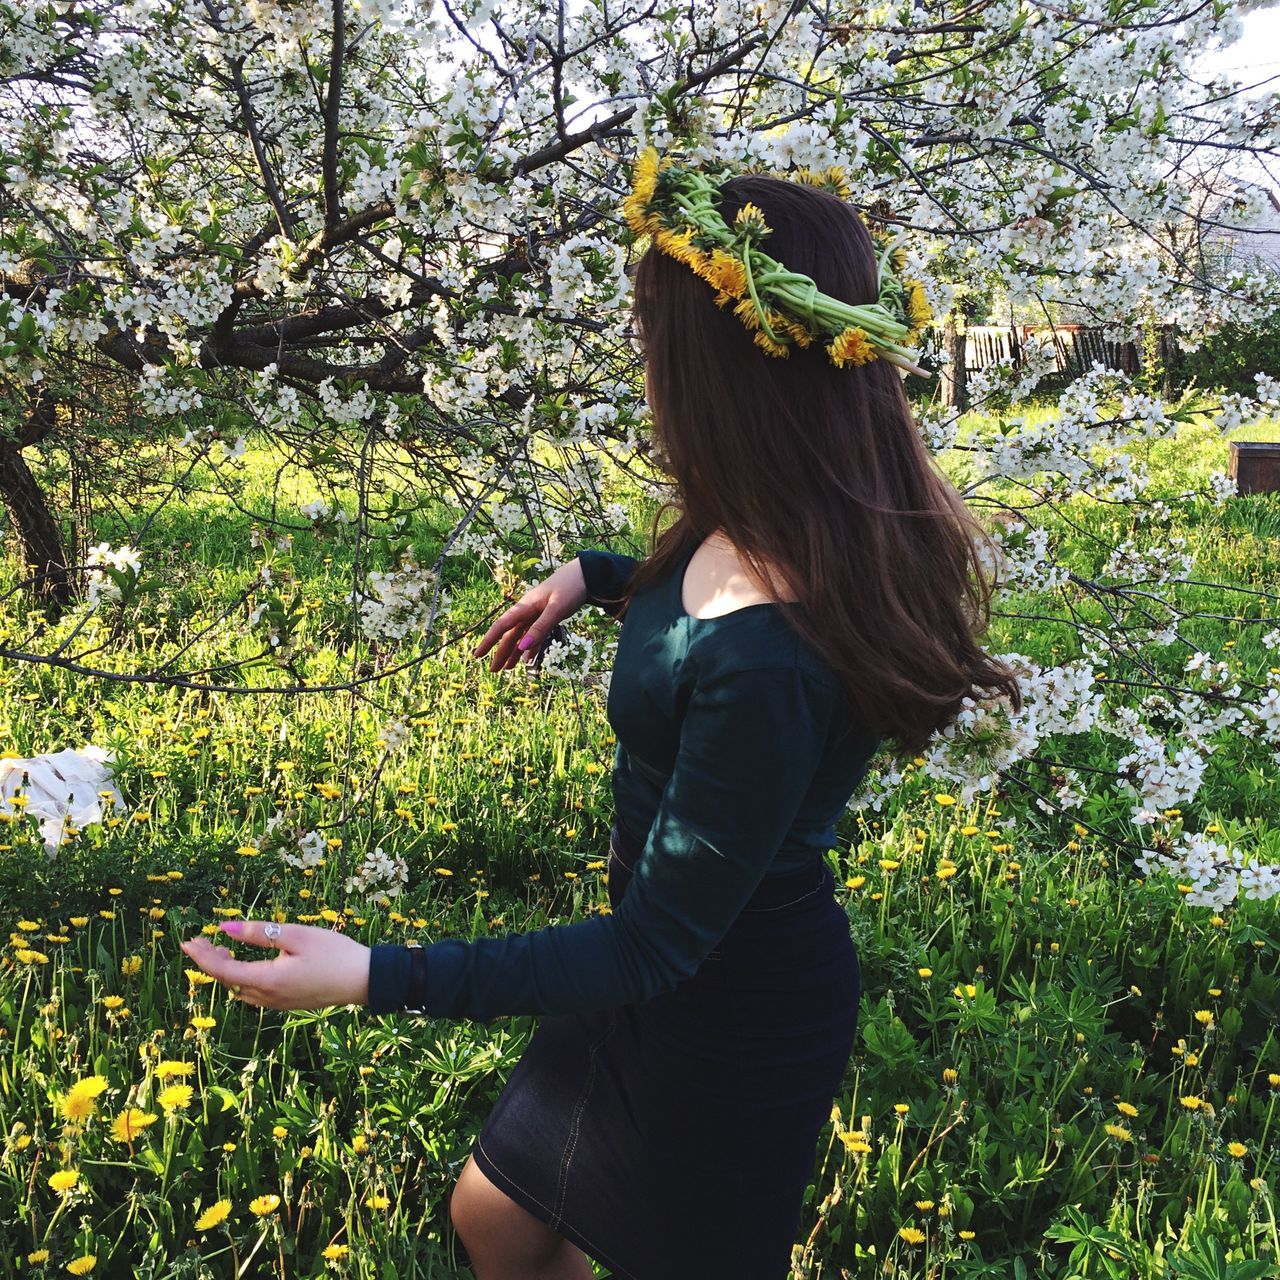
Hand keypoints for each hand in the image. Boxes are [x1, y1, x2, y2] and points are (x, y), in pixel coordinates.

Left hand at [180, 920, 370, 1010]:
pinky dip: (241, 978)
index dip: (201, 957)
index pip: (222, 971)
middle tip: (198, 942)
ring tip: (220, 951)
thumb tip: (223, 929)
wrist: (364, 980)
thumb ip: (259, 933)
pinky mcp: (287, 1003)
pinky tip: (246, 965)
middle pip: (227, 982)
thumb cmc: (334, 953)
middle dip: (210, 962)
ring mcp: (277, 1003)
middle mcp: (267, 997)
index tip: (186, 941)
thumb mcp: (296, 935)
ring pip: (239, 990)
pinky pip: (254, 993)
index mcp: (267, 980)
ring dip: (226, 972)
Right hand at [472, 557, 589, 671]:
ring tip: (506, 668)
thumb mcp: (556, 609)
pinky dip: (530, 647)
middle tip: (493, 670)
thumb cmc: (570, 588)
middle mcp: (528, 611)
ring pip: (521, 636)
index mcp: (525, 606)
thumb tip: (522, 648)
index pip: (502, 625)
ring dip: (514, 652)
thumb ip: (540, 628)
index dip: (489, 641)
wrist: (584, 575)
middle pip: (510, 634)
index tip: (477, 655)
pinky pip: (535, 635)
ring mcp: (537, 614)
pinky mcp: (547, 617)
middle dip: (501, 652)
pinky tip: (526, 659)